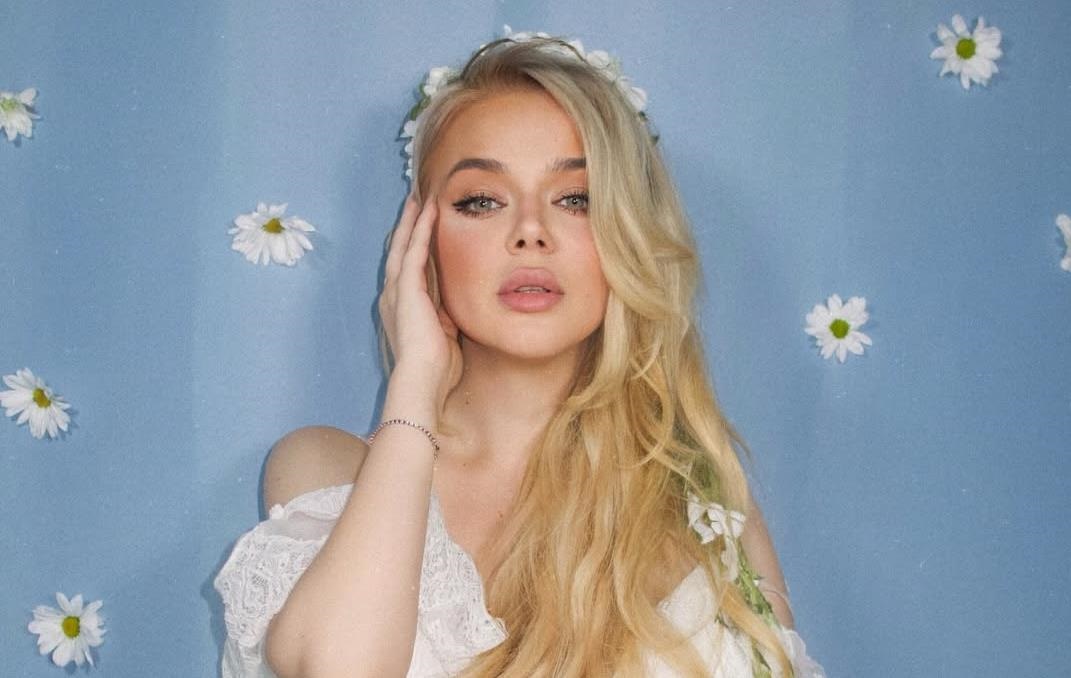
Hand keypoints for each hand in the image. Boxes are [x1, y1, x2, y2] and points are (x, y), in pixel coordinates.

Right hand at [378, 194, 462, 413]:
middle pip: (400, 250)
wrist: (423, 381)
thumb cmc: (438, 368)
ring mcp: (397, 290)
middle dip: (407, 225)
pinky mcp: (406, 288)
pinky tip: (428, 210)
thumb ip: (448, 317)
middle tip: (415, 200)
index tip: (423, 226)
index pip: (408, 268)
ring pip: (403, 244)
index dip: (414, 245)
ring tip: (419, 196)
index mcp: (403, 308)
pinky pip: (414, 250)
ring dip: (411, 219)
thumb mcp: (446, 335)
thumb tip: (459, 309)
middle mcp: (394, 295)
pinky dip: (420, 228)